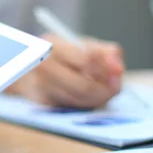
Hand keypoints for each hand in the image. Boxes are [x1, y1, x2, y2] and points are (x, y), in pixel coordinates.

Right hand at [7, 34, 124, 108]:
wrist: (35, 67)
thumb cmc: (65, 55)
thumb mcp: (85, 45)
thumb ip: (106, 52)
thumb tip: (118, 69)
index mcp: (52, 45)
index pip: (86, 60)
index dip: (106, 68)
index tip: (118, 70)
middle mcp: (42, 66)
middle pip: (83, 87)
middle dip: (105, 90)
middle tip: (116, 87)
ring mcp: (41, 86)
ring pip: (80, 100)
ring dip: (99, 97)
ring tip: (105, 89)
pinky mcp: (44, 103)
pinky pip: (75, 107)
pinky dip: (88, 103)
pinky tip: (90, 95)